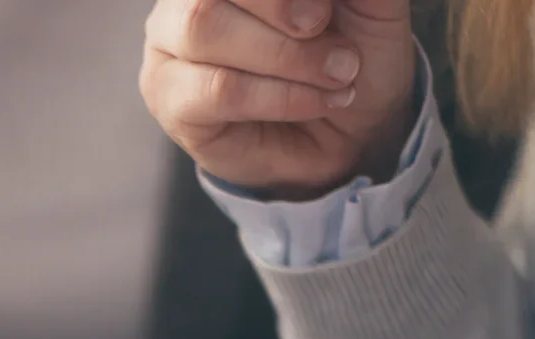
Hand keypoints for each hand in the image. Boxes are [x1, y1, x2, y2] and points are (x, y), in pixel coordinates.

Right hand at [141, 0, 419, 197]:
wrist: (350, 129)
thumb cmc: (349, 55)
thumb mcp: (366, 3)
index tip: (328, 10)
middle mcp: (185, 0)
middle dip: (282, 8)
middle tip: (336, 41)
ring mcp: (168, 49)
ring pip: (205, 31)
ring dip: (286, 57)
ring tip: (337, 76)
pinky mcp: (170, 101)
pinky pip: (218, 90)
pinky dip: (279, 96)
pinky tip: (316, 102)